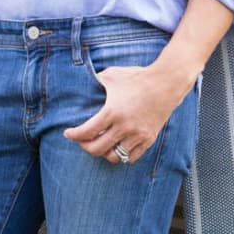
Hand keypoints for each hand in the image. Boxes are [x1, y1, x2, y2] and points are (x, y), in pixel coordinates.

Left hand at [62, 59, 193, 163]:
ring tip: (99, 144)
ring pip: (114, 157)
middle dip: (85, 147)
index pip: (87, 132)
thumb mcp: (112, 75)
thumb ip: (96, 81)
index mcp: (112, 112)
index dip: (74, 135)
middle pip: (97, 149)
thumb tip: (83, 83)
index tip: (68, 134)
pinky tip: (116, 147)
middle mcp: (124, 127)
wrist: (166, 83)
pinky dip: (121, 156)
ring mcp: (137, 135)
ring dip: (103, 153)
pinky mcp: (148, 139)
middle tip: (81, 141)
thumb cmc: (137, 77)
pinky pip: (131, 158)